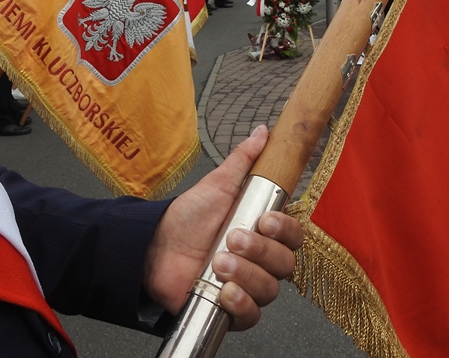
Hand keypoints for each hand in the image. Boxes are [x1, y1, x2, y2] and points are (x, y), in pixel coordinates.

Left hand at [142, 126, 302, 329]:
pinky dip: (242, 304)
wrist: (153, 248)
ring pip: (270, 290)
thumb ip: (243, 160)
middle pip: (285, 264)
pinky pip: (252, 316)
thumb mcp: (217, 184)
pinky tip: (224, 290)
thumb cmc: (187, 217)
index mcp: (263, 232)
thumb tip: (263, 131)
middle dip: (261, 251)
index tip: (265, 219)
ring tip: (217, 262)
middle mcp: (261, 261)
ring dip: (246, 274)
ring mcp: (248, 286)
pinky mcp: (232, 310)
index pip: (294, 236)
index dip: (285, 230)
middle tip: (232, 238)